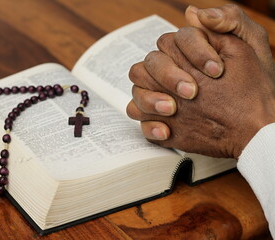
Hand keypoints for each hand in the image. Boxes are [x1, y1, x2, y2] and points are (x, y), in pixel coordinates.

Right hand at [127, 28, 274, 157]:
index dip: (193, 53)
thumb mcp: (251, 46)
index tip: (217, 71)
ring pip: (138, 91)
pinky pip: (142, 122)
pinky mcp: (162, 122)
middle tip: (191, 91)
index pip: (172, 41)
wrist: (256, 125)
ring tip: (173, 109)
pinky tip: (168, 131)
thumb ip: (229, 20)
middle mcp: (170, 74)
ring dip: (151, 99)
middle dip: (168, 76)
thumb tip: (194, 13)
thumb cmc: (255, 85)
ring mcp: (163, 98)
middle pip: (149, 64)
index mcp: (187, 53)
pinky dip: (150, 126)